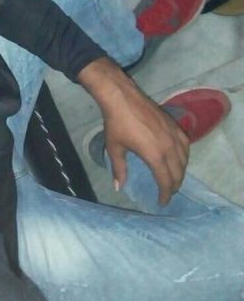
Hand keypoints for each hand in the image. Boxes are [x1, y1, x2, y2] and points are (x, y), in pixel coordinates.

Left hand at [78, 58, 189, 204]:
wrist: (122, 98)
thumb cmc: (116, 124)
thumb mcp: (115, 148)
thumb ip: (119, 169)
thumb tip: (118, 187)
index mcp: (155, 155)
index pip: (166, 181)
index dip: (165, 194)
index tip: (162, 202)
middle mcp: (169, 147)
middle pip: (178, 173)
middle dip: (174, 186)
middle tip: (168, 193)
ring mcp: (174, 135)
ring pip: (184, 160)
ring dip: (181, 172)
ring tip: (174, 179)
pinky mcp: (175, 125)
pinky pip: (186, 145)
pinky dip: (185, 156)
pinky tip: (180, 159)